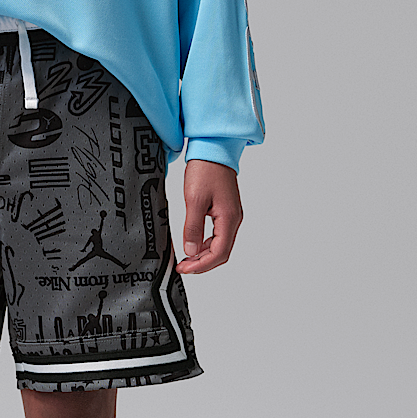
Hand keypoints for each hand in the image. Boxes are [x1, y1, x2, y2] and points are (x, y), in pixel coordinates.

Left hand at [176, 160, 241, 274]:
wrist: (213, 148)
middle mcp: (233, 219)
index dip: (201, 265)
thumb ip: (192, 227)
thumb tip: (190, 251)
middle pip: (221, 252)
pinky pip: (217, 234)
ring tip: (185, 258)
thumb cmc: (205, 169)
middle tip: (183, 267)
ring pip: (220, 244)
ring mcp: (230, 215)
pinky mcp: (224, 210)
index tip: (184, 269)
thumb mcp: (194, 199)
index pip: (219, 253)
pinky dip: (205, 243)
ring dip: (203, 255)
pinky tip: (192, 244)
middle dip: (203, 263)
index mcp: (229, 218)